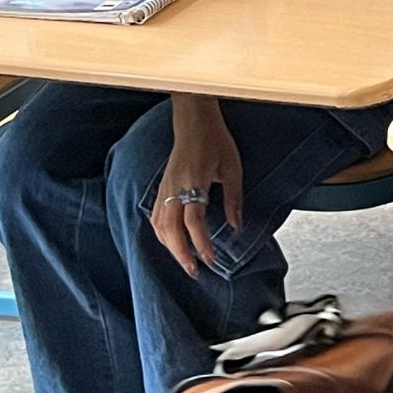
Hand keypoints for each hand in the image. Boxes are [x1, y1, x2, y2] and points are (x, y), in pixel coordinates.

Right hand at [152, 99, 244, 276]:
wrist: (193, 121)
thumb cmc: (215, 141)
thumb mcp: (232, 168)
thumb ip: (233, 198)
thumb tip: (236, 226)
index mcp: (193, 182)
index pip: (194, 221)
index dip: (201, 243)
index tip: (210, 259)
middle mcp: (174, 188)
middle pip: (171, 229)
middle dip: (181, 254)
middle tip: (194, 271)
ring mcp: (164, 188)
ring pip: (160, 226)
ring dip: (171, 247)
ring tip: (185, 262)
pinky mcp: (161, 188)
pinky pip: (156, 217)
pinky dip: (162, 234)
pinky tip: (171, 243)